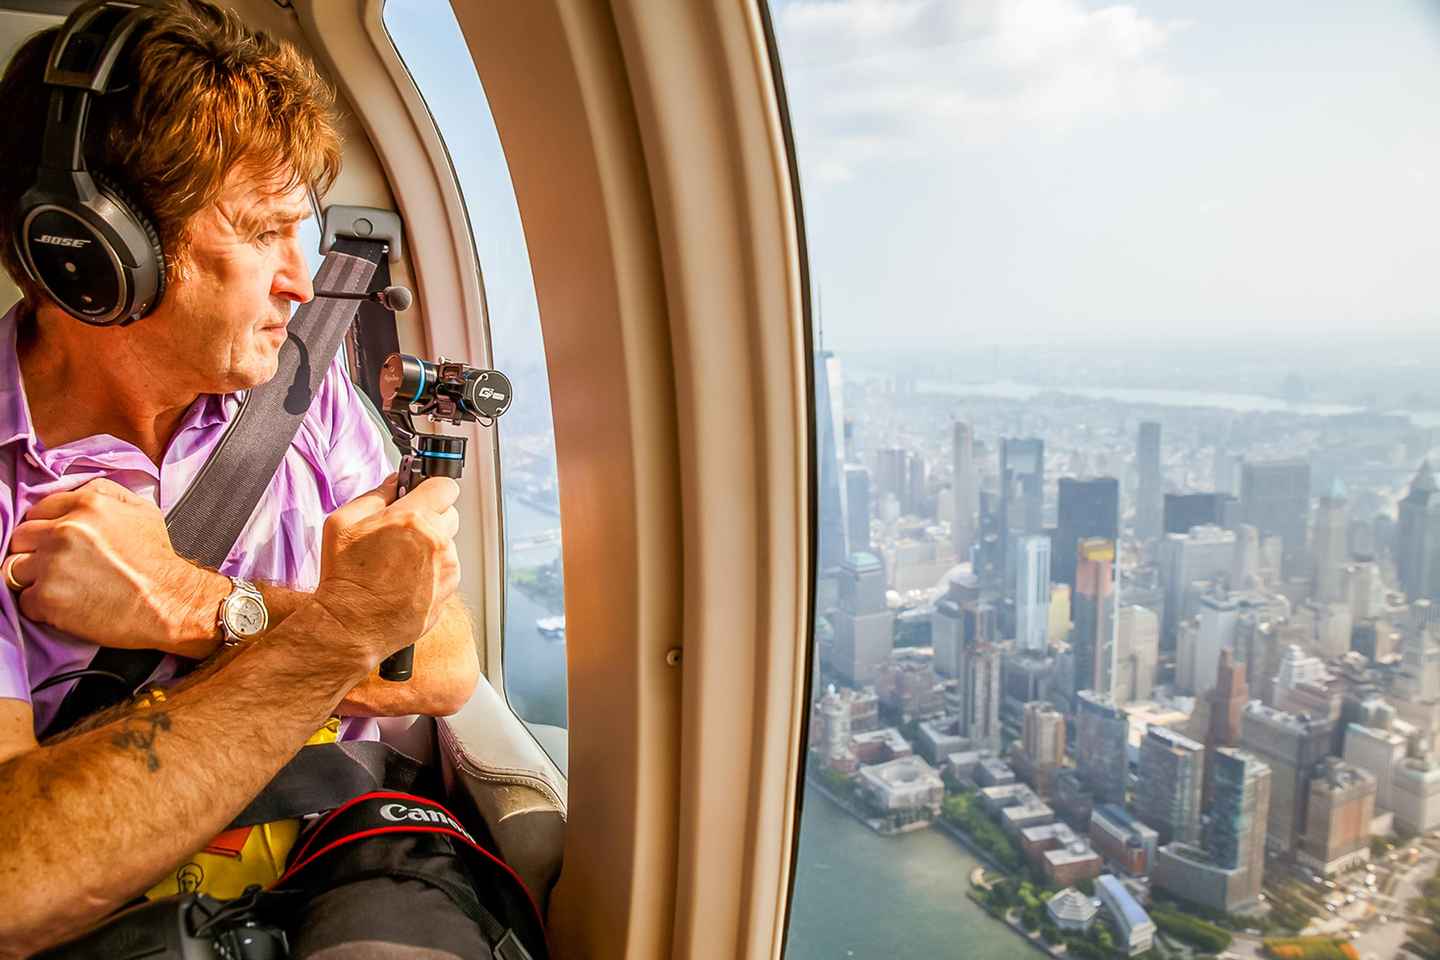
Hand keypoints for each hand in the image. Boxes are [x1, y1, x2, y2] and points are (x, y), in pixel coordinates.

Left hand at [3, 479, 222, 653]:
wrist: (170, 603)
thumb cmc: (158, 561)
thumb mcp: (143, 511)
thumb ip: (108, 492)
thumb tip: (80, 490)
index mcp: (87, 505)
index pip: (37, 511)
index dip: (46, 529)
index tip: (58, 544)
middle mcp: (65, 530)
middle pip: (20, 538)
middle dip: (34, 552)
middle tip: (58, 567)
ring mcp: (53, 565)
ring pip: (13, 569)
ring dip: (33, 579)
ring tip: (61, 587)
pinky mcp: (48, 598)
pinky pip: (24, 601)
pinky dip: (41, 607)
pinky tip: (67, 606)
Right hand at [311, 473, 460, 667]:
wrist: (352, 624)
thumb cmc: (345, 577)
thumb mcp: (343, 522)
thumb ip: (375, 494)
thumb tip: (395, 481)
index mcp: (413, 518)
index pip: (445, 486)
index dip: (431, 488)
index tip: (421, 494)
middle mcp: (437, 541)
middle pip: (449, 512)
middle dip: (430, 516)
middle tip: (403, 530)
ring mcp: (447, 567)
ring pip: (448, 542)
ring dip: (431, 545)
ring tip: (399, 561)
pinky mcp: (449, 589)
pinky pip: (447, 568)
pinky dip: (432, 569)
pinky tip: (407, 578)